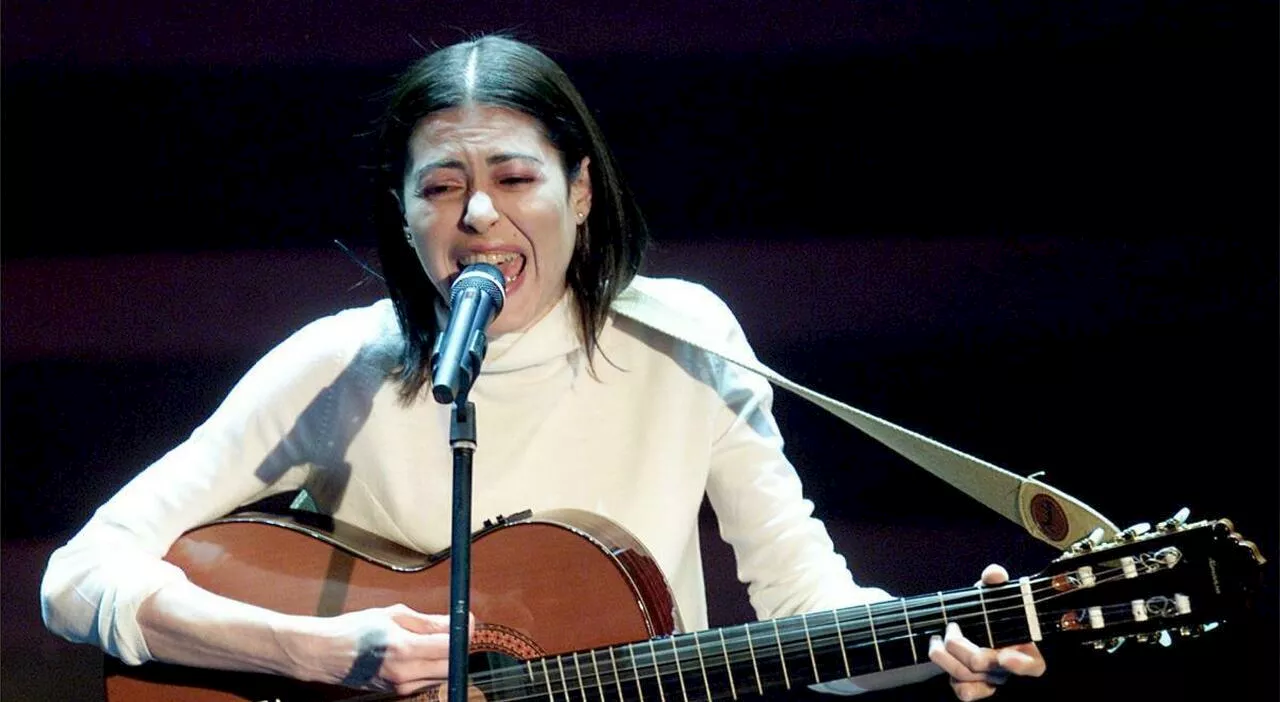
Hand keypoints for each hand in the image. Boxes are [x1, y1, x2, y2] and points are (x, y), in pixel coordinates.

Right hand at [287, 603, 473, 695]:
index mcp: (404, 649)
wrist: (325, 655)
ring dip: (445, 657)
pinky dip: (431, 666)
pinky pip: (427, 680)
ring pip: (441, 674)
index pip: (450, 646)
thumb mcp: (393, 615)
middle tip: (454, 628)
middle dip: (458, 646)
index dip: (464, 631)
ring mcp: (402, 687)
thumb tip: (457, 621)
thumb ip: (427, 622)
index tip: (466, 619)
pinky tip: (418, 652)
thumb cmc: (356, 629)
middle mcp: (405, 673)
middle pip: (452, 664)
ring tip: (431, 638)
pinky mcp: (398, 693)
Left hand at [927, 564, 1044, 700]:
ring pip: (969, 677)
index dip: (1021, 665)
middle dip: (961, 645)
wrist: (969, 625)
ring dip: (947, 656)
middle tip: (951, 627)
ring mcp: (992, 679)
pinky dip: (950, 677)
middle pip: (986, 665)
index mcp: (1024, 647)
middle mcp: (1009, 667)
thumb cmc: (987, 610)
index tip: (1004, 656)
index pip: (1033, 665)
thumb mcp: (991, 593)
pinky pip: (965, 692)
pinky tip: (940, 656)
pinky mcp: (976, 687)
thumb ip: (995, 581)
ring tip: (936, 638)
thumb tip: (994, 574)